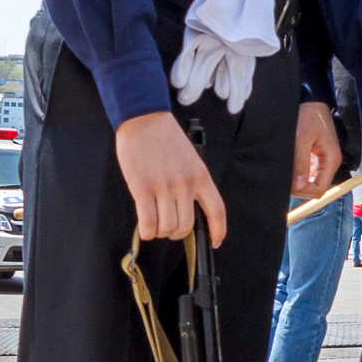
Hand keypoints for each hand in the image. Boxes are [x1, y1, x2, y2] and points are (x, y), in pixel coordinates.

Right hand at [113, 111, 226, 243]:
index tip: (216, 241)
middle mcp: (186, 185)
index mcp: (201, 176)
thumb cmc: (166, 138)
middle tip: (169, 228)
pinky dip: (147, 231)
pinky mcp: (143, 188)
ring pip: (168, 227)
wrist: (145, 120)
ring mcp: (165, 188)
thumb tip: (189, 208)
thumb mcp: (191, 159)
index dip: (218, 230)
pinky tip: (146, 228)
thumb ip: (193, 183)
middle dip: (177, 234)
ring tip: (156, 225)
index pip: (217, 210)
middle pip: (187, 225)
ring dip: (161, 232)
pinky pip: (148, 222)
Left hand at [289, 102, 338, 197]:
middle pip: (314, 188)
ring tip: (285, 172)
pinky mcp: (315, 158)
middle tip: (283, 178)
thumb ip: (300, 162)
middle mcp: (328, 163)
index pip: (319, 189)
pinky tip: (288, 166)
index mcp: (330, 159)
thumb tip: (298, 185)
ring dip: (296, 181)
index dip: (304, 191)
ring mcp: (322, 161)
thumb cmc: (307, 115)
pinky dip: (296, 174)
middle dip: (298, 188)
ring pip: (309, 182)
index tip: (289, 183)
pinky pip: (306, 173)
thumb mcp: (301, 138)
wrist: (309, 100)